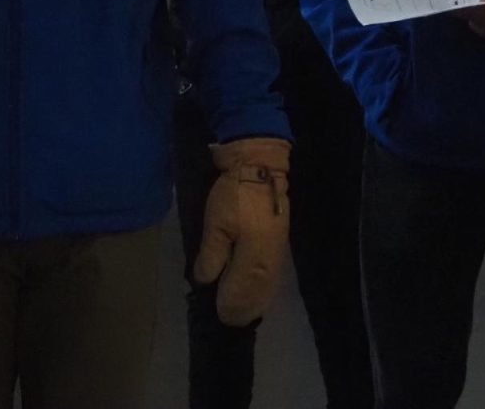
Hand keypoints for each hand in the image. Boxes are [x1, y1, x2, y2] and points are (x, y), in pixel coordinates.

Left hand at [193, 137, 290, 326]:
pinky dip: (262, 291)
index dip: (226, 308)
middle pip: (255, 298)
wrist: (260, 167)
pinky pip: (271, 279)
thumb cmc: (234, 195)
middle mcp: (267, 263)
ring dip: (252, 303)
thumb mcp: (215, 223)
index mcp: (252, 260)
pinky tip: (254, 294)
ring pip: (265, 290)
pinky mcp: (278, 246)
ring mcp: (276, 255)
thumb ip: (211, 256)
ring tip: (237, 311)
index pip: (238, 296)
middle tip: (223, 316)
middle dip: (239, 310)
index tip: (214, 313)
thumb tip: (206, 281)